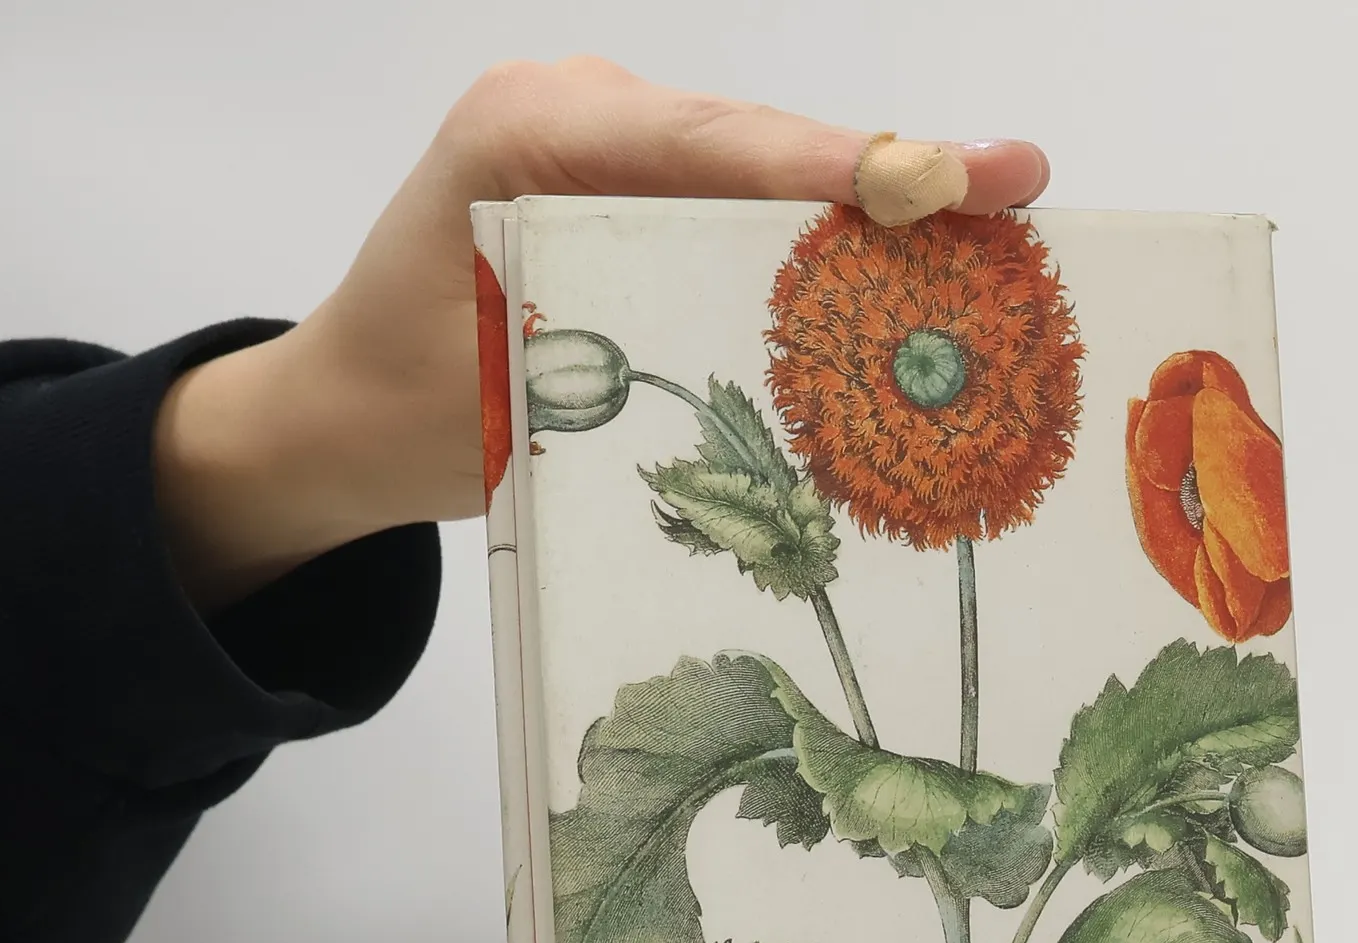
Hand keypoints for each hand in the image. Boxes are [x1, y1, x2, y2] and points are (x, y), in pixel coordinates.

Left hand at [152, 58, 1049, 609]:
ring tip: (996, 222)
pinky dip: (820, 241)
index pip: (705, 145)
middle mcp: (573, 111)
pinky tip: (911, 266)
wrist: (340, 417)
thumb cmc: (405, 411)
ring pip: (760, 168)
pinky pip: (738, 202)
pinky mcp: (629, 188)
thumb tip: (796, 361)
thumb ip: (638, 351)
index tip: (939, 183)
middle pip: (756, 142)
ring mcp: (604, 142)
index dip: (834, 168)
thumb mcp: (516, 394)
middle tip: (1016, 189)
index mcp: (527, 135)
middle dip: (888, 177)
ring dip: (871, 210)